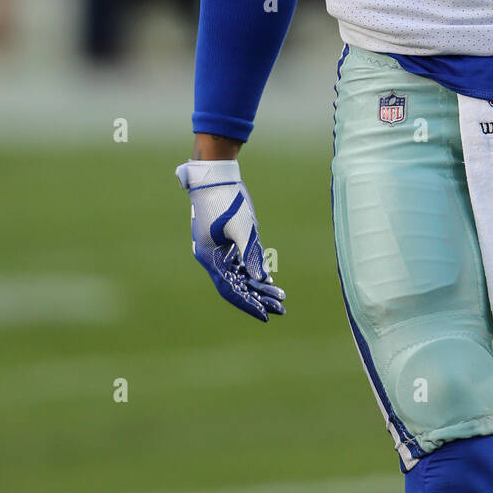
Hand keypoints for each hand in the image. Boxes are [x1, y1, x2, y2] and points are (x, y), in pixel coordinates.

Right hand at [175, 159, 284, 320]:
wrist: (216, 176)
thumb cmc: (227, 200)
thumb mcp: (242, 227)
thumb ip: (251, 254)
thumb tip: (261, 279)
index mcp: (211, 258)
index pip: (231, 290)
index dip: (248, 304)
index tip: (266, 316)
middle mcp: (213, 258)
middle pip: (237, 285)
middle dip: (258, 298)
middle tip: (281, 309)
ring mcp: (219, 250)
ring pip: (240, 275)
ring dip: (259, 286)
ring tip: (279, 297)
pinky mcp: (226, 241)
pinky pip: (240, 263)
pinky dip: (254, 271)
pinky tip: (268, 280)